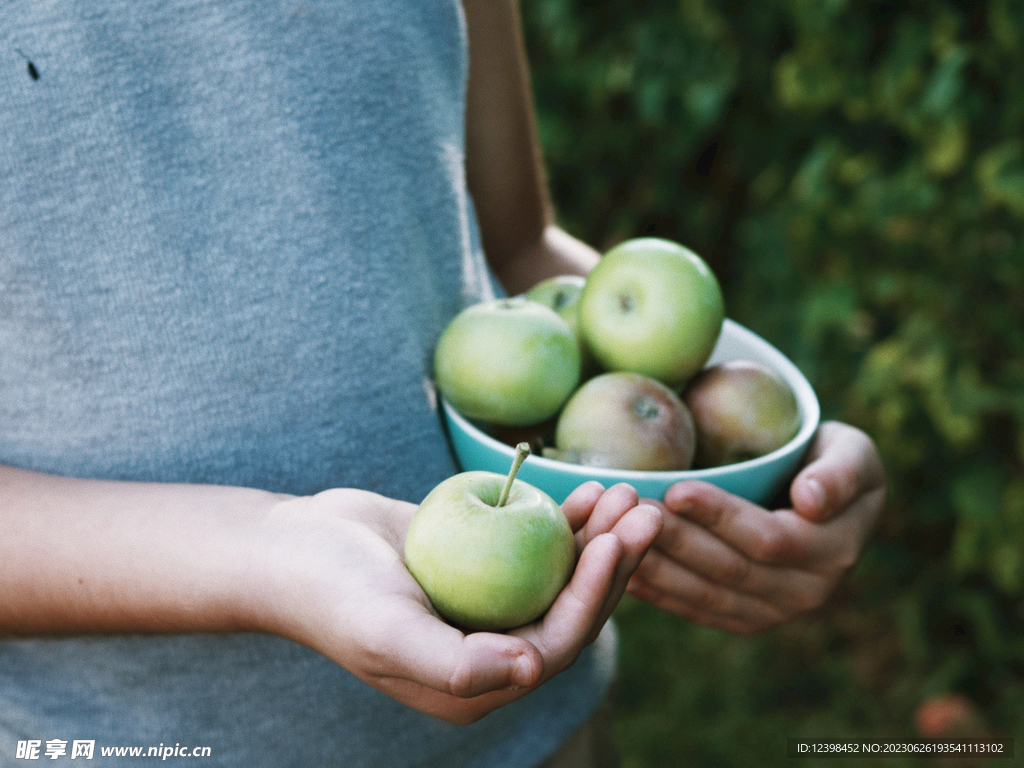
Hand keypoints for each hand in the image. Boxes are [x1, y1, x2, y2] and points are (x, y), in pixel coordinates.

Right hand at [250, 482, 660, 723]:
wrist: (294, 546)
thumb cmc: (331, 590)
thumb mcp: (385, 629)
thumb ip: (453, 663)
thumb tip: (530, 673)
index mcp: (476, 682)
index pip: (557, 643)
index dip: (595, 596)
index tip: (616, 542)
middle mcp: (489, 651)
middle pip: (570, 608)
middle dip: (612, 562)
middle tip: (643, 508)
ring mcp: (487, 608)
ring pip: (560, 575)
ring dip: (596, 537)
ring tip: (625, 491)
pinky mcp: (482, 569)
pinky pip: (534, 548)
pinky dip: (562, 522)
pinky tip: (584, 491)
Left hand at [627, 421, 884, 633]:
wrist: (821, 501)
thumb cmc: (830, 462)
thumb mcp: (852, 453)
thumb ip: (841, 473)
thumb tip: (812, 500)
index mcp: (834, 550)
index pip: (768, 538)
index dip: (720, 516)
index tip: (675, 489)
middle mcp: (806, 592)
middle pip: (728, 570)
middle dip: (675, 540)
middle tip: (628, 511)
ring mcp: (772, 613)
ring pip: (705, 595)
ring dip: (658, 568)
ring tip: (615, 537)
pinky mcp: (743, 620)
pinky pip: (695, 610)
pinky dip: (657, 592)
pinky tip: (620, 569)